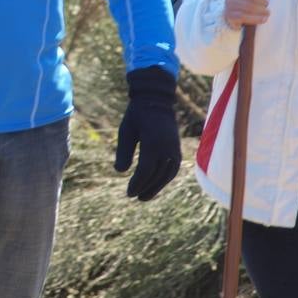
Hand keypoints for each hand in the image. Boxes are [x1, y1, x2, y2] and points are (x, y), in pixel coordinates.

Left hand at [115, 66, 180, 200]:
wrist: (156, 100)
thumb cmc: (137, 115)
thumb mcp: (126, 131)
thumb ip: (123, 152)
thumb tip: (120, 171)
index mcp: (152, 142)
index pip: (145, 170)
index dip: (137, 184)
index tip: (129, 193)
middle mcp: (166, 147)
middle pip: (157, 175)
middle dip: (145, 188)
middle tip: (135, 197)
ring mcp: (175, 148)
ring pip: (168, 174)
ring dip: (157, 187)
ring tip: (145, 196)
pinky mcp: (178, 148)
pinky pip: (174, 168)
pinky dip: (165, 178)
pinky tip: (156, 184)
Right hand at [223, 0, 273, 30]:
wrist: (235, 9)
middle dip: (263, 0)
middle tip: (266, 3)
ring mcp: (228, 2)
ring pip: (250, 7)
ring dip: (262, 10)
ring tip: (266, 11)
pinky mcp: (229, 14)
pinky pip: (245, 16)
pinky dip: (257, 18)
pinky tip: (263, 18)